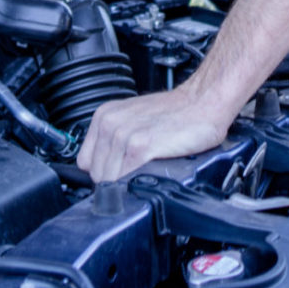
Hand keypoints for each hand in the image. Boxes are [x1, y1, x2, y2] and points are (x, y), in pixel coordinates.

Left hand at [77, 84, 237, 181]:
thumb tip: (106, 170)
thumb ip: (115, 141)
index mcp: (105, 116)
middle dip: (116, 180)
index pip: (85, 162)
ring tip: (148, 171)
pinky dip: (137, 185)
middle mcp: (110, 124)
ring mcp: (123, 135)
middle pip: (96, 175)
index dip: (103, 172)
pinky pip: (126, 180)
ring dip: (129, 184)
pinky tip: (152, 173)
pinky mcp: (141, 147)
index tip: (120, 172)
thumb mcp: (134, 120)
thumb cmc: (176, 113)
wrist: (203, 102)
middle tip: (138, 172)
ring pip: (110, 181)